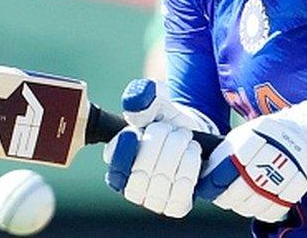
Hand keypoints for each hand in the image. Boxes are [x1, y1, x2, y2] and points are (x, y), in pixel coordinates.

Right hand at [102, 79, 217, 217]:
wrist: (193, 137)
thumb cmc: (168, 121)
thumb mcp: (157, 104)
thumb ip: (144, 99)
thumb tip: (135, 100)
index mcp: (116, 159)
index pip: (113, 163)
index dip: (123, 150)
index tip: (136, 133)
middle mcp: (130, 185)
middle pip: (142, 170)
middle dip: (162, 143)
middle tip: (174, 130)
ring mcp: (152, 200)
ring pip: (162, 180)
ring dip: (179, 152)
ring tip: (185, 139)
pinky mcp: (174, 207)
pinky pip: (180, 193)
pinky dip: (189, 168)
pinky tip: (192, 154)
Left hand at [196, 95, 306, 221]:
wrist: (302, 132)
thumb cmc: (264, 136)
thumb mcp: (243, 134)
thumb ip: (226, 152)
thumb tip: (207, 174)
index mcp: (257, 134)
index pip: (230, 165)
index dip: (216, 181)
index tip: (209, 187)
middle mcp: (275, 150)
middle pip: (244, 186)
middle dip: (228, 197)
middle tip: (222, 197)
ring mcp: (290, 168)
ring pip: (259, 200)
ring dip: (244, 206)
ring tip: (239, 201)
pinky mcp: (301, 182)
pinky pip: (278, 207)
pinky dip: (264, 211)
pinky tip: (257, 204)